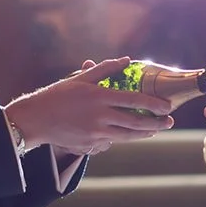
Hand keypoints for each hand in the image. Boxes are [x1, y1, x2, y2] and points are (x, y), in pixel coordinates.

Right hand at [6, 57, 172, 154]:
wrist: (35, 120)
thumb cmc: (57, 95)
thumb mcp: (80, 79)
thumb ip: (105, 69)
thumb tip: (126, 60)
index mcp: (99, 97)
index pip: (134, 100)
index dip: (154, 104)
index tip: (167, 106)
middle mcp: (99, 117)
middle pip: (135, 122)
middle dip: (156, 123)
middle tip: (169, 122)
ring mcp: (95, 134)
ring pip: (127, 136)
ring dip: (144, 134)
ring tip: (155, 130)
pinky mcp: (89, 146)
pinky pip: (110, 143)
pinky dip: (120, 138)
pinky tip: (128, 134)